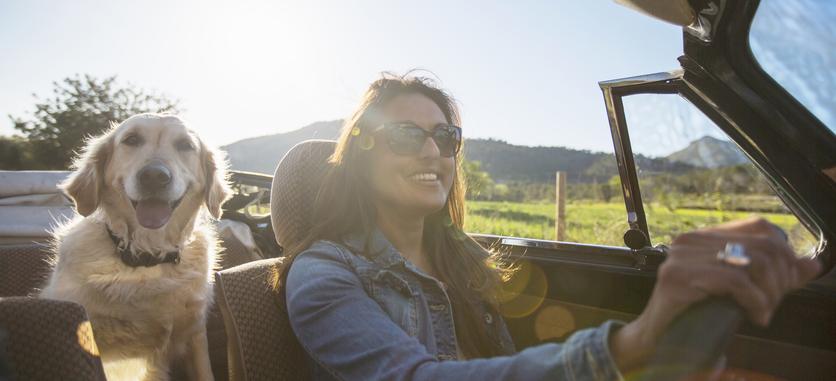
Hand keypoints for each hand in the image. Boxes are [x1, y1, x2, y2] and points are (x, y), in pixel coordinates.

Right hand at [610, 217, 821, 371]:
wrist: (656, 338)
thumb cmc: (695, 314)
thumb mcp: (738, 290)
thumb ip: (774, 276)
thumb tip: (812, 265)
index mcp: (703, 236)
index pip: (759, 227)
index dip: (783, 254)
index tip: (785, 284)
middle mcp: (690, 239)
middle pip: (762, 246)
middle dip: (780, 279)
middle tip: (773, 304)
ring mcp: (681, 256)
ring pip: (753, 263)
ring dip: (769, 293)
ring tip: (763, 311)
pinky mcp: (677, 277)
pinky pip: (734, 282)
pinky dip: (755, 301)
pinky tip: (755, 316)